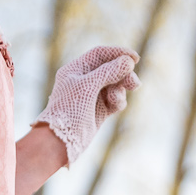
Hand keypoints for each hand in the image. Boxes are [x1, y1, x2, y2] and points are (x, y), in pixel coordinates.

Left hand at [34, 46, 139, 165]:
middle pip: (111, 69)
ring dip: (121, 90)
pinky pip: (115, 100)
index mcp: (76, 69)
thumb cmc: (69, 109)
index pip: (100, 54)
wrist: (61, 140)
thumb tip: (128, 61)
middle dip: (124, 75)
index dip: (117, 53)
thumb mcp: (87, 86)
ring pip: (116, 85)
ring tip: (117, 99)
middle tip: (134, 84)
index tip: (134, 58)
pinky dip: (118, 101)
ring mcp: (92, 96)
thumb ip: (108, 71)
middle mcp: (84, 80)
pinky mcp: (99, 111)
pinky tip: (115, 107)